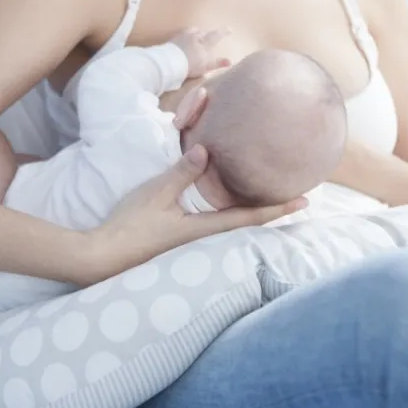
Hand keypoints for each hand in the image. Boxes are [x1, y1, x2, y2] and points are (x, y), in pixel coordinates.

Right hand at [84, 145, 306, 283]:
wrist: (102, 256)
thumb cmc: (129, 225)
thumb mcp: (155, 194)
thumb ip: (181, 173)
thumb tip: (207, 151)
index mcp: (203, 229)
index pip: (249, 217)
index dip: (278, 209)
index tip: (305, 201)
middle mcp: (203, 240)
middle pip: (247, 225)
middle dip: (273, 211)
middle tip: (298, 200)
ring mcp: (192, 244)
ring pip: (232, 227)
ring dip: (254, 214)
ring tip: (272, 201)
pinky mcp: (179, 243)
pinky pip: (215, 228)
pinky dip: (232, 216)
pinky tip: (229, 209)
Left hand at [171, 27, 231, 77]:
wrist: (170, 63)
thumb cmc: (190, 66)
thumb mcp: (205, 67)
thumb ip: (217, 63)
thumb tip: (230, 61)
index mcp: (204, 43)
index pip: (216, 35)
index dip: (224, 32)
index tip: (230, 29)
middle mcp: (195, 36)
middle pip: (203, 31)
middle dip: (207, 33)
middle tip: (209, 35)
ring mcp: (183, 36)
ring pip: (192, 30)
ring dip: (196, 31)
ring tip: (197, 34)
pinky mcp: (174, 39)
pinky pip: (182, 33)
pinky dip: (186, 35)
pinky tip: (184, 39)